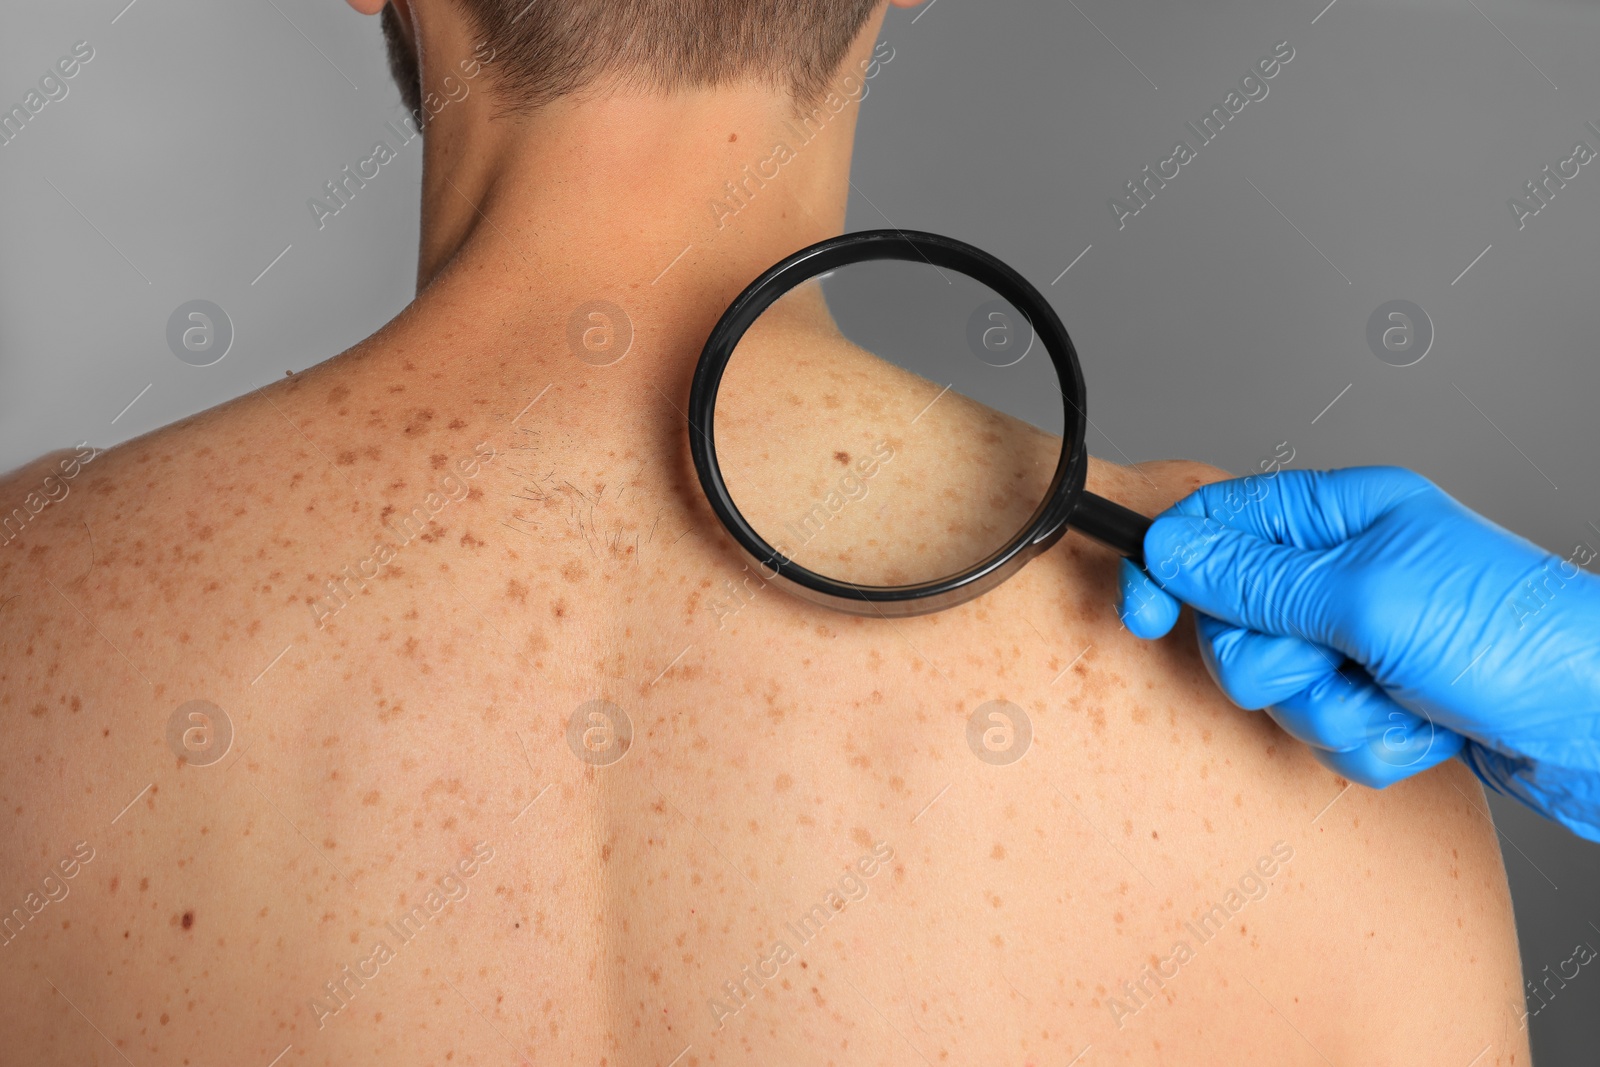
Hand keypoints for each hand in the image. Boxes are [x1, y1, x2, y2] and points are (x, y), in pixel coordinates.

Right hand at [1115, 466, 1599, 840]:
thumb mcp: (1366, 599)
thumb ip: (1256, 579)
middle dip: (1275, 663)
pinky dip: (1368, 743)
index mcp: (1341, 515)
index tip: (1144, 613)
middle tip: (1326, 664)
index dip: (1169, 568)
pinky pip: (1325, 730)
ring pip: (1278, 686)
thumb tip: (1170, 550)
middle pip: (1234, 619)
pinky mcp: (1384, 694)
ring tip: (1396, 701)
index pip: (1215, 523)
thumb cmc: (1514, 640)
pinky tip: (1425, 728)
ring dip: (1331, 711)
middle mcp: (1347, 570)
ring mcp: (1365, 635)